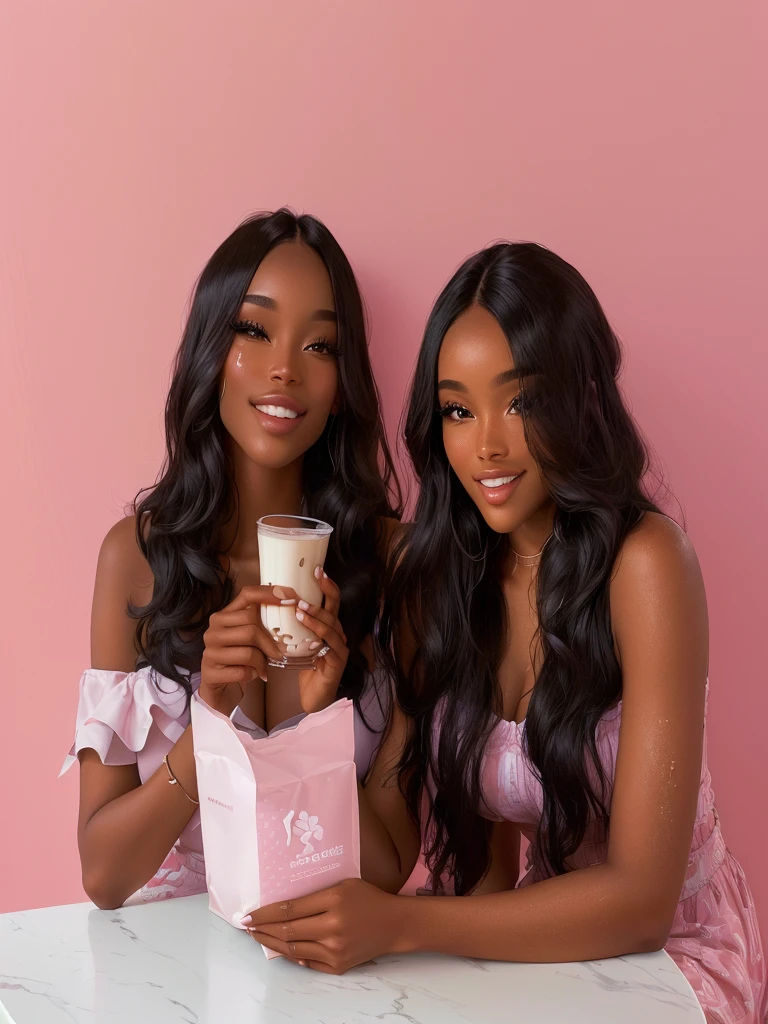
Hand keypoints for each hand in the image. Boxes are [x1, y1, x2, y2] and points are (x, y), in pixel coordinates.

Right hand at [200, 585, 297, 715]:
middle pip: (251, 624)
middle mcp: (213, 630)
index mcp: (223, 616)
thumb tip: (292, 609)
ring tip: (264, 667)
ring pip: (249, 651)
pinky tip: (252, 675)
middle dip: (270, 641)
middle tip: (279, 653)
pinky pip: (242, 672)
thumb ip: (261, 624)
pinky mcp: (210, 673)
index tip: (291, 599)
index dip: (270, 594)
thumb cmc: (239, 660)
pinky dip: (253, 675)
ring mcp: (209, 651)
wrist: (218, 689)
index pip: (247, 595)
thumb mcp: (249, 639)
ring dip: (262, 662)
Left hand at [243, 878, 404, 972]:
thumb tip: (282, 907)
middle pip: (287, 931)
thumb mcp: (342, 886)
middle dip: (262, 929)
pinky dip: (292, 955)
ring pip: (293, 949)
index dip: (265, 913)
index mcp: (334, 901)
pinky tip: (281, 947)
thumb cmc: (368, 899)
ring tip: (258, 937)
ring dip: (271, 943)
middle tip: (246, 927)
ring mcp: (335, 950)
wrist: (394, 925)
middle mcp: (333, 928)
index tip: (248, 915)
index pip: (290, 909)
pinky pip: (307, 962)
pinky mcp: (338, 966)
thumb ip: (314, 896)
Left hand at [296, 568, 348, 713]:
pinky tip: (305, 626)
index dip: (327, 585)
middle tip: (316, 577)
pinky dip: (318, 632)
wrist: (313, 697)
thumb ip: (292, 625)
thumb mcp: (297, 642)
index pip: (330, 602)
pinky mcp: (338, 661)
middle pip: (335, 608)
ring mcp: (339, 647)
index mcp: (328, 627)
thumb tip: (273, 604)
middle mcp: (336, 634)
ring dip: (317, 614)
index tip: (317, 569)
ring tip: (301, 606)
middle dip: (326, 591)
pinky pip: (330, 643)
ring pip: (331, 624)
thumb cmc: (304, 668)